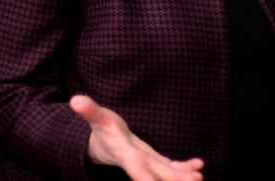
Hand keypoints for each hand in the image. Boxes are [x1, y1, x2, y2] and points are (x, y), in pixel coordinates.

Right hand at [70, 95, 204, 180]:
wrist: (104, 143)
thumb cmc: (102, 129)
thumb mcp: (96, 117)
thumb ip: (88, 110)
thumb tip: (75, 100)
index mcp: (124, 152)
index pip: (135, 167)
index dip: (144, 176)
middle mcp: (137, 162)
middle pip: (156, 174)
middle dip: (174, 179)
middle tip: (196, 180)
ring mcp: (147, 163)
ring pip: (166, 173)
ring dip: (182, 176)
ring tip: (199, 176)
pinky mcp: (154, 160)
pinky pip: (171, 167)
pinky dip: (183, 167)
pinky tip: (199, 165)